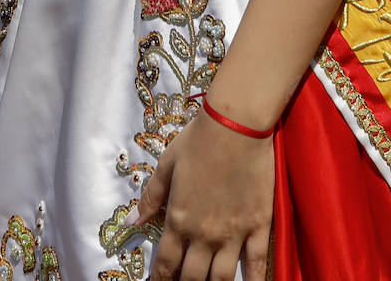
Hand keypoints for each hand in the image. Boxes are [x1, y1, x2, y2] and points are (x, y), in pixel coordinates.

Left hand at [136, 110, 273, 280]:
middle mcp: (204, 234)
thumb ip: (150, 197)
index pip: (166, 263)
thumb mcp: (167, 165)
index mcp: (179, 219)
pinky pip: (257, 264)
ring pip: (221, 278)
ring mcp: (233, 233)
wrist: (235, 125)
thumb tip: (131, 222)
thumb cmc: (198, 140)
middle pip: (193, 277)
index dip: (160, 280)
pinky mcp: (259, 226)